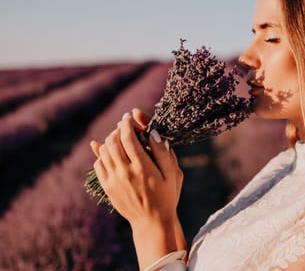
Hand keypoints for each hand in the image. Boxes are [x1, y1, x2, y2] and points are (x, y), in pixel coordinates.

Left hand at [90, 109, 182, 228]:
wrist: (151, 222)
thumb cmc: (166, 196)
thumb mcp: (172, 174)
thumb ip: (163, 152)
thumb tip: (152, 132)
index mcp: (143, 167)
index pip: (128, 137)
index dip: (126, 123)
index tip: (129, 116)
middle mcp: (125, 172)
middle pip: (113, 141)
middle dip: (118, 129)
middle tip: (124, 125)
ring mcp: (113, 180)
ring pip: (104, 151)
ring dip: (110, 140)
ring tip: (119, 136)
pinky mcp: (107, 187)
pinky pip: (98, 164)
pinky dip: (102, 154)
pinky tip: (110, 151)